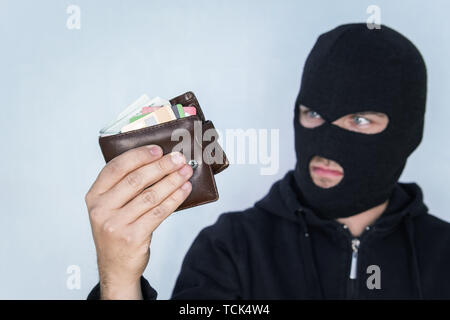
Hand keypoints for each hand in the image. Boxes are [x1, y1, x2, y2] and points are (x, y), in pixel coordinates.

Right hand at [85, 145, 192, 298]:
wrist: (116, 267)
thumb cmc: (118, 230)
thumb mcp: (111, 207)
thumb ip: (124, 186)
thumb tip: (158, 162)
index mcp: (94, 196)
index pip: (116, 167)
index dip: (139, 156)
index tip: (158, 150)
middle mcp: (101, 209)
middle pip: (136, 180)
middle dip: (162, 166)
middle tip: (179, 159)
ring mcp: (115, 225)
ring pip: (150, 195)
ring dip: (172, 181)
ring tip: (186, 172)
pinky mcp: (132, 237)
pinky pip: (159, 212)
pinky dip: (174, 198)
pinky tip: (184, 190)